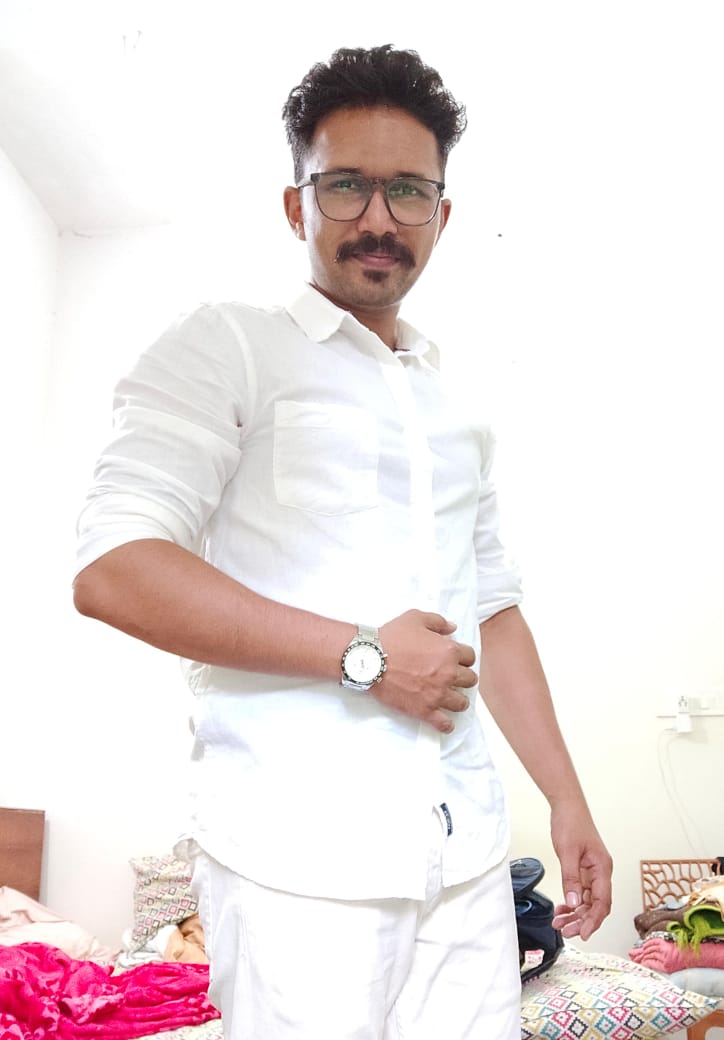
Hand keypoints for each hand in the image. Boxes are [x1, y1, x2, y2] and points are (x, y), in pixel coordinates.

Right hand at [377, 609, 476, 733]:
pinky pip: (444, 723)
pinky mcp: (424, 710)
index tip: (456, 659)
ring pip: (461, 703)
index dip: (464, 657)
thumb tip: (453, 628)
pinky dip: (446, 724)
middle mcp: (448, 674)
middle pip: (470, 680)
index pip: (470, 657)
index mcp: (449, 651)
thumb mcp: (415, 618)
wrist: (369, 660)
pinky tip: (445, 721)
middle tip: (453, 677)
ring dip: (458, 700)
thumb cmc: (391, 637)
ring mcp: (437, 694)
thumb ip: (438, 622)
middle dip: (463, 677)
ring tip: (451, 698)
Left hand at [550, 803, 612, 940]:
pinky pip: (581, 892)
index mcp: (603, 868)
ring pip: (588, 901)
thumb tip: (574, 903)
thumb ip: (571, 879)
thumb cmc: (571, 823)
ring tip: (560, 923)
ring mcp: (593, 872)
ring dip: (575, 914)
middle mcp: (601, 872)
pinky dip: (572, 902)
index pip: (602, 902)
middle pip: (596, 906)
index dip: (594, 921)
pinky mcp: (584, 869)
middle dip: (582, 920)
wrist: (567, 805)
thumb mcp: (567, 852)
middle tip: (566, 931)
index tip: (583, 934)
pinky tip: (562, 909)